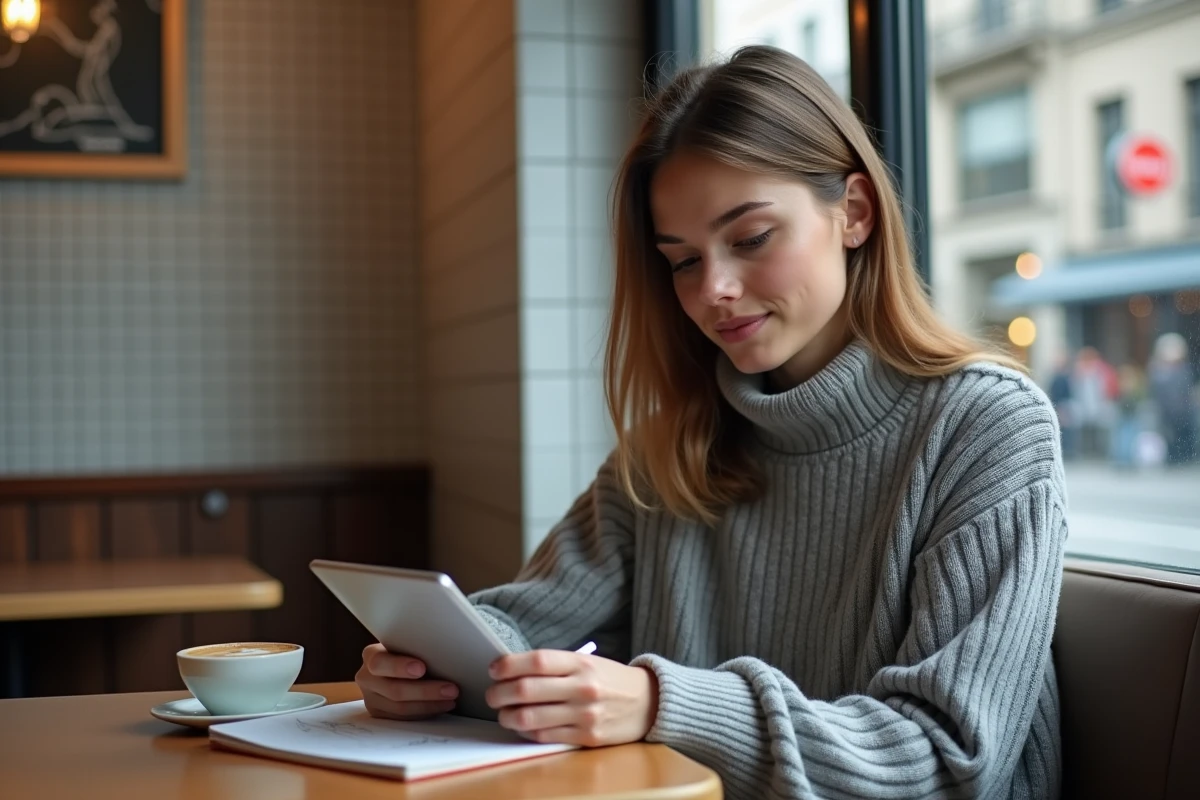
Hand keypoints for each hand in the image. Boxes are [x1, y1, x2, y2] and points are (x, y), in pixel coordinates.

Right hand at [355, 643, 459, 720]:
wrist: (394, 666)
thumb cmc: (406, 651)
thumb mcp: (406, 644)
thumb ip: (416, 648)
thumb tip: (445, 653)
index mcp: (371, 655)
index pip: (380, 663)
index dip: (400, 667)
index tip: (421, 668)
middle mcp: (367, 678)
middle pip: (394, 690)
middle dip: (426, 691)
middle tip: (451, 689)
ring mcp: (371, 699)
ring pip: (401, 708)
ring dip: (430, 704)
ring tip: (451, 699)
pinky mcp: (380, 714)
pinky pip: (403, 718)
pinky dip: (425, 712)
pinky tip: (441, 706)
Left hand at [485, 649, 658, 746]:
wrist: (649, 703)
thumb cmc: (610, 680)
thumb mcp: (588, 662)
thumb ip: (555, 666)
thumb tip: (513, 670)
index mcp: (581, 663)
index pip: (537, 661)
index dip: (508, 665)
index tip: (494, 669)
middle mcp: (582, 688)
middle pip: (526, 690)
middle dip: (499, 693)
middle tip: (491, 694)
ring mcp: (584, 715)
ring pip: (530, 718)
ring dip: (507, 717)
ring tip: (503, 713)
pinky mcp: (586, 738)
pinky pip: (545, 736)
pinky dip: (527, 732)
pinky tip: (523, 726)